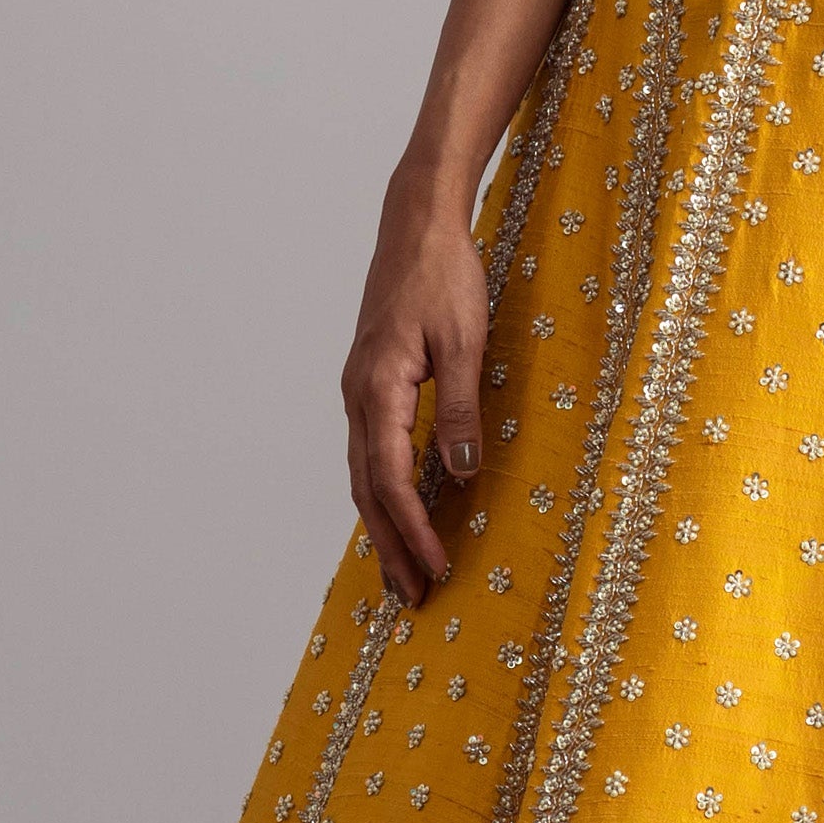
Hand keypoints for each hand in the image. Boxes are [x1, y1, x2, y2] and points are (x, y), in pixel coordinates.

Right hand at [342, 172, 493, 610]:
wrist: (416, 225)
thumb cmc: (443, 276)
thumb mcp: (465, 343)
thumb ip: (462, 410)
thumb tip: (460, 475)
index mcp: (378, 390)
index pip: (392, 480)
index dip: (414, 529)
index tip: (437, 566)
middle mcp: (358, 397)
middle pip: (368, 490)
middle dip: (389, 546)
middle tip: (410, 597)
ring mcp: (358, 391)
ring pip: (363, 475)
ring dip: (382, 526)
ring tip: (402, 570)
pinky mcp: (368, 384)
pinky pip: (369, 452)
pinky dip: (381, 491)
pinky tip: (398, 509)